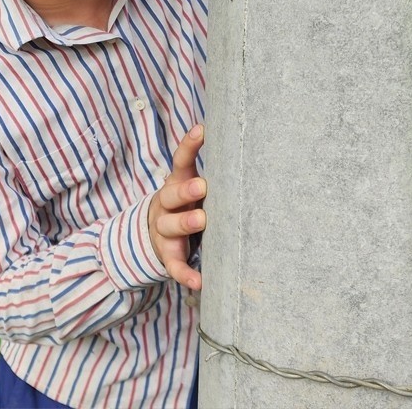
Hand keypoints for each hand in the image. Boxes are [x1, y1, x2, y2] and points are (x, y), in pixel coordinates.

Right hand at [148, 125, 206, 289]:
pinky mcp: (167, 255)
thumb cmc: (189, 205)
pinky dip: (185, 274)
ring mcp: (164, 231)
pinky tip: (199, 281)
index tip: (203, 129)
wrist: (157, 236)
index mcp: (176, 183)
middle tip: (202, 185)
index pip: (180, 161)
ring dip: (184, 224)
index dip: (190, 145)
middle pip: (171, 195)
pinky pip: (175, 265)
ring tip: (201, 221)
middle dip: (185, 190)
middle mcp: (167, 205)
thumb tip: (254, 146)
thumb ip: (217, 172)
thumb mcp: (195, 186)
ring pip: (169, 227)